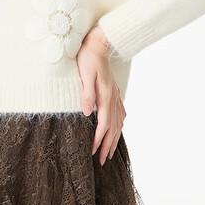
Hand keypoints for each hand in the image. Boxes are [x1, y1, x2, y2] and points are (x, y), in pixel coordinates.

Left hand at [76, 25, 126, 165]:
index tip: (94, 152)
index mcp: (105, 95)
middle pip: (113, 127)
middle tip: (103, 161)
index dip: (99, 139)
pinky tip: (118, 127)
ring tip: (109, 151)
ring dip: (114, 138)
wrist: (99, 43)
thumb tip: (87, 112)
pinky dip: (119, 124)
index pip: (103, 124)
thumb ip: (86, 93)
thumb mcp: (84, 74)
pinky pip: (120, 112)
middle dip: (108, 145)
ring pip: (118, 122)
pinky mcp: (115, 91)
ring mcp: (116, 95)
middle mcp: (113, 98)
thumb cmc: (88, 58)